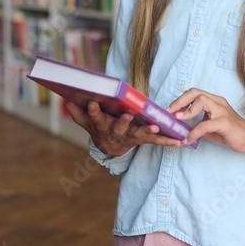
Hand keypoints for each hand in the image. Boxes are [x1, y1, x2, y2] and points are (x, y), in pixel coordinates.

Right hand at [65, 100, 182, 156]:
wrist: (109, 147)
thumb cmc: (99, 126)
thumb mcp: (85, 120)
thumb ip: (77, 111)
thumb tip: (65, 98)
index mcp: (102, 125)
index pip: (95, 116)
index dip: (93, 110)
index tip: (92, 102)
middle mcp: (116, 133)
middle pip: (119, 127)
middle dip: (122, 122)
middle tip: (127, 115)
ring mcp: (131, 137)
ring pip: (140, 135)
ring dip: (149, 132)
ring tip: (157, 128)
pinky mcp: (143, 140)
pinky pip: (156, 141)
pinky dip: (167, 141)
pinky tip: (179, 142)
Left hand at [167, 89, 244, 153]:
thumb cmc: (231, 132)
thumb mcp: (210, 128)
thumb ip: (197, 126)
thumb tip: (180, 130)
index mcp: (214, 101)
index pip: (193, 93)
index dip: (179, 100)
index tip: (168, 111)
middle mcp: (218, 102)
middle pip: (195, 92)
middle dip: (179, 101)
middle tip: (168, 113)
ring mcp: (222, 111)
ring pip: (201, 101)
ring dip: (186, 112)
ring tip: (177, 122)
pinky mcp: (225, 123)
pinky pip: (205, 125)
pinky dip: (194, 132)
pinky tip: (188, 140)